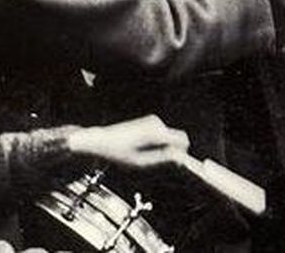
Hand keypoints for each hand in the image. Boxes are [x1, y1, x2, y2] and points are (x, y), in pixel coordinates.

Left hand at [67, 115, 188, 168]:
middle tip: (159, 163)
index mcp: (154, 133)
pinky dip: (158, 142)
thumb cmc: (116, 151)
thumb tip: (178, 158)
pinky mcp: (149, 121)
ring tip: (146, 155)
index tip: (179, 164)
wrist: (101, 140)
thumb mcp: (140, 162)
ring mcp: (152, 120)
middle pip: (177, 137)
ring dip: (163, 147)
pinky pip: (162, 133)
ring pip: (169, 136)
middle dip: (173, 151)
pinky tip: (144, 148)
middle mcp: (155, 123)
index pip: (181, 140)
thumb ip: (162, 159)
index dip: (183, 153)